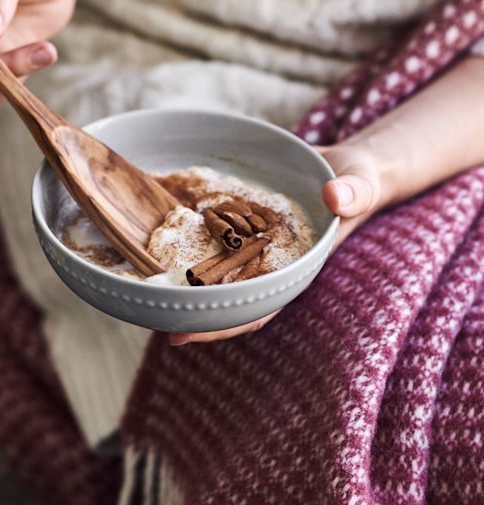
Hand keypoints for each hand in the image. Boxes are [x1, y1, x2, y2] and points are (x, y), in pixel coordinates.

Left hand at [168, 138, 389, 345]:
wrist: (345, 169)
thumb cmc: (356, 183)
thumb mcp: (359, 185)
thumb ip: (353, 194)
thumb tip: (335, 197)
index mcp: (295, 267)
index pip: (258, 306)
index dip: (223, 324)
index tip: (186, 335)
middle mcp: (269, 262)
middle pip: (226, 297)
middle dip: (193, 310)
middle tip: (152, 315)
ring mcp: (253, 244)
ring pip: (215, 271)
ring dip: (184, 280)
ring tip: (145, 286)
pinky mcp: (242, 222)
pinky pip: (214, 237)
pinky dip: (190, 240)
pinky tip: (160, 239)